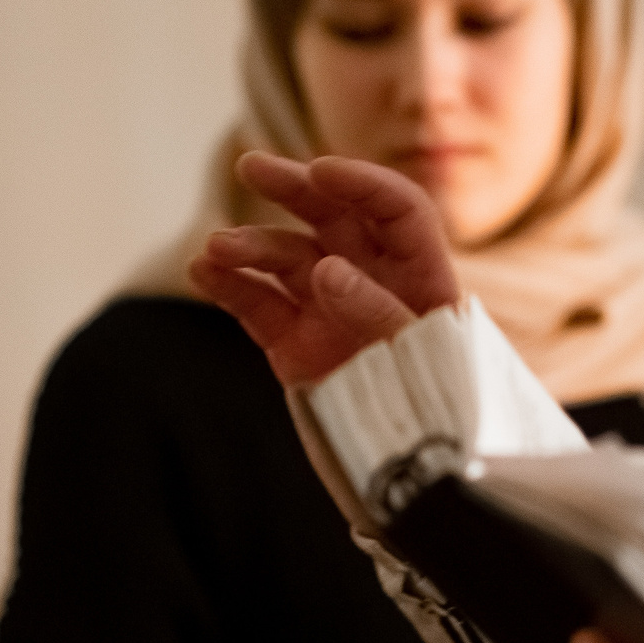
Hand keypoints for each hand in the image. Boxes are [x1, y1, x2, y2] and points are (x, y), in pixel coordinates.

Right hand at [188, 153, 461, 386]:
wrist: (416, 475)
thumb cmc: (442, 408)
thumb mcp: (425, 359)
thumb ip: (376, 313)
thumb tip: (326, 269)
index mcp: (421, 273)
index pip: (396, 209)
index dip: (362, 183)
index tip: (321, 172)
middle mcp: (372, 279)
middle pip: (332, 217)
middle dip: (292, 189)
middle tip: (250, 167)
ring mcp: (329, 308)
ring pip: (286, 258)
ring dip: (249, 246)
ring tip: (215, 249)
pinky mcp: (294, 343)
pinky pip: (258, 304)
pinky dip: (229, 286)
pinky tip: (201, 272)